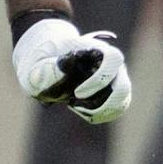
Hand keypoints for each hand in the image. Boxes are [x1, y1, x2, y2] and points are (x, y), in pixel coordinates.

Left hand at [12, 17, 131, 124]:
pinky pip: (115, 110)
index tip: (77, 93)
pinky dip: (98, 115)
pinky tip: (79, 108)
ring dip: (97, 111)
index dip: (99, 80)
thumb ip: (49, 68)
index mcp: (96, 48)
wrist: (51, 63)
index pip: (113, 60)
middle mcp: (111, 64)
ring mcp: (116, 78)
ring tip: (74, 105)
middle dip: (100, 104)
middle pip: (123, 88)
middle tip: (74, 104)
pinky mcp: (114, 92)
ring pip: (121, 102)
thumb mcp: (39, 64)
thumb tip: (66, 65)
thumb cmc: (45, 62)